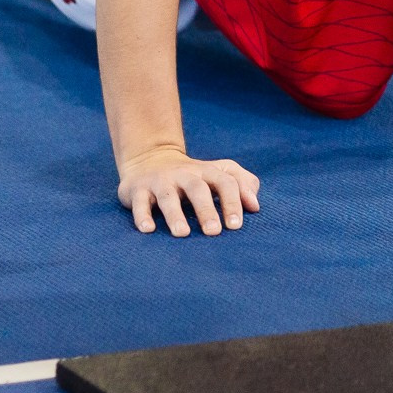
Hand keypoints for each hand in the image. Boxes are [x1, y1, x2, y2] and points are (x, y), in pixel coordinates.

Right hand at [117, 147, 260, 235]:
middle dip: (206, 210)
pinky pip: (139, 202)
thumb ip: (242, 184)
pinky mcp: (138, 190)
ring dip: (175, 214)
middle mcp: (184, 175)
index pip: (225, 182)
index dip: (232, 202)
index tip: (236, 226)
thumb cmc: (194, 176)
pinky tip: (148, 230)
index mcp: (207, 172)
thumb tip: (255, 206)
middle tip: (214, 232)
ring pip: (167, 196)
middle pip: (197, 188)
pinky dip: (142, 216)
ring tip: (183, 234)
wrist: (149, 159)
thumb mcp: (219, 173)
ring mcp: (160, 181)